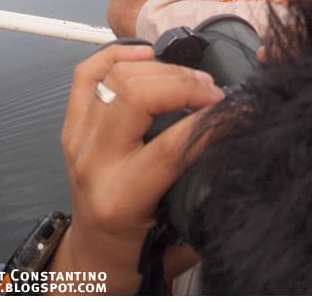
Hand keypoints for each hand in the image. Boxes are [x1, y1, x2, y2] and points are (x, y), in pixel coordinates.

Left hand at [55, 42, 223, 292]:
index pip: (170, 145)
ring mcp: (76, 139)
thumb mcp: (178, 231)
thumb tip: (237, 138)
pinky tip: (147, 53)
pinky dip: (117, 54)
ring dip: (162, 68)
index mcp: (121, 197)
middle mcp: (93, 163)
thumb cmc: (140, 246)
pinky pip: (87, 74)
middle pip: (137, 95)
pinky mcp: (70, 125)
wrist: (93, 258)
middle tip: (214, 93)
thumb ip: (204, 187)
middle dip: (185, 84)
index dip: (211, 121)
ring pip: (116, 77)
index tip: (240, 110)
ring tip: (192, 78)